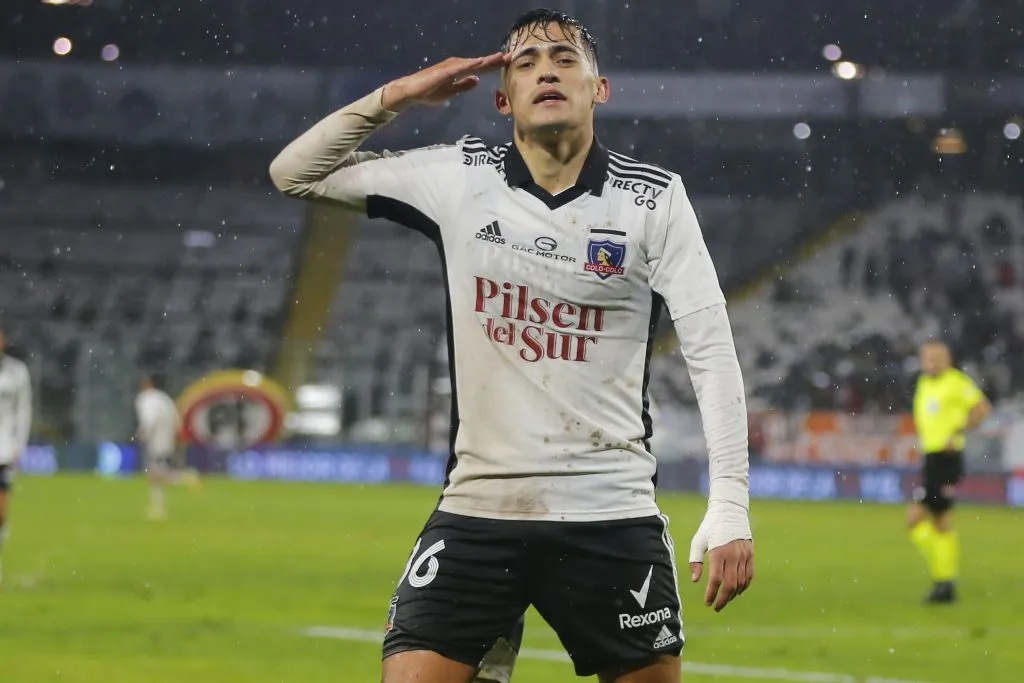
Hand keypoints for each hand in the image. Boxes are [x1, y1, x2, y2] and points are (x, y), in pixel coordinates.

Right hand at [381, 53, 506, 111]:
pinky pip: (460, 68)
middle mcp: (457, 66)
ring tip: (500, 58)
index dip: (493, 65)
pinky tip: (480, 64)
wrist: (411, 91)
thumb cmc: (429, 92)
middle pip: (479, 63)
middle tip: (510, 56)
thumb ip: (463, 86)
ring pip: (472, 63)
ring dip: (486, 60)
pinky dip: (470, 65)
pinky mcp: (444, 72)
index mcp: (459, 71)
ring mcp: (450, 67)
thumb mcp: (451, 92)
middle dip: (494, 60)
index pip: (479, 68)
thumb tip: (477, 80)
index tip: (507, 62)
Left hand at [689, 518, 753, 611]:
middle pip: (730, 585)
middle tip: (716, 607)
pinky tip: (736, 591)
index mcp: (718, 552)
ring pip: (741, 582)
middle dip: (723, 599)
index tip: (707, 602)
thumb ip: (695, 561)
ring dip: (733, 595)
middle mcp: (733, 555)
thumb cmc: (710, 527)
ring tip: (724, 599)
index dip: (711, 594)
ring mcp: (744, 556)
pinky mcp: (751, 555)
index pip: (716, 580)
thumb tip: (695, 580)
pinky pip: (749, 576)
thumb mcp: (698, 541)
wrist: (730, 511)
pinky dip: (744, 586)